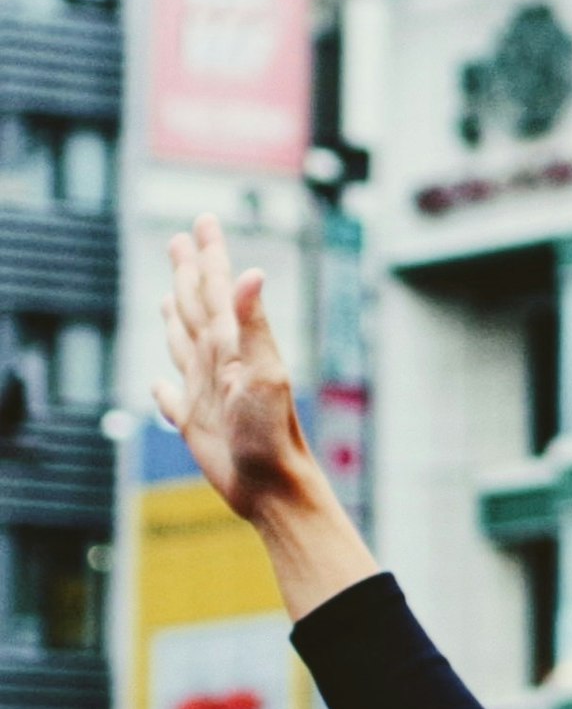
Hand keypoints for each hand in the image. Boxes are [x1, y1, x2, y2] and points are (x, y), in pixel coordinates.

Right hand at [151, 217, 318, 521]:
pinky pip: (171, 399)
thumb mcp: (263, 373)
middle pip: (197, 306)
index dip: (209, 255)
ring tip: (170, 294)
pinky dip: (162, 388)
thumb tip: (252, 272)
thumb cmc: (272, 433)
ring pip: (184, 343)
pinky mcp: (196, 424)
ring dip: (176, 316)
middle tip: (179, 239)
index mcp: (234, 345)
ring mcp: (207, 392)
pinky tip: (160, 385)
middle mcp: (220, 362)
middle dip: (188, 272)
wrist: (273, 488)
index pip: (217, 288)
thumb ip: (253, 324)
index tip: (204, 220)